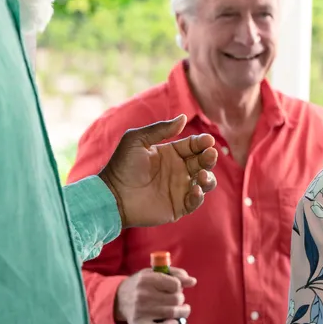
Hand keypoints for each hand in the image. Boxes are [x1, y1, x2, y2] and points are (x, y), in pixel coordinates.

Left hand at [99, 115, 217, 228]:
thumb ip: (160, 129)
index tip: (208, 141)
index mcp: (171, 154)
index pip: (193, 146)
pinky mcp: (178, 206)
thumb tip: (184, 117)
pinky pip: (196, 201)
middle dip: (209, 157)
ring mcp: (180, 188)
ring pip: (206, 181)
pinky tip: (195, 189)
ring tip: (201, 174)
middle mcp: (178, 170)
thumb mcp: (137, 140)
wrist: (112, 195)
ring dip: (208, 177)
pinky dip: (199, 196)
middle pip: (203, 162)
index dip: (202, 143)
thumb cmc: (122, 166)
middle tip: (210, 154)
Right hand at [115, 267, 197, 323]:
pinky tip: (173, 322)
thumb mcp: (154, 273)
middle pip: (176, 299)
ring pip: (172, 313)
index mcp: (147, 279)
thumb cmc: (141, 284)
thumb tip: (193, 281)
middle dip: (181, 299)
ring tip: (183, 309)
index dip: (179, 286)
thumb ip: (175, 274)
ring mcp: (141, 310)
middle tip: (177, 299)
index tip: (176, 288)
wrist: (118, 299)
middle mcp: (143, 294)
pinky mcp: (140, 323)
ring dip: (182, 312)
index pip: (175, 284)